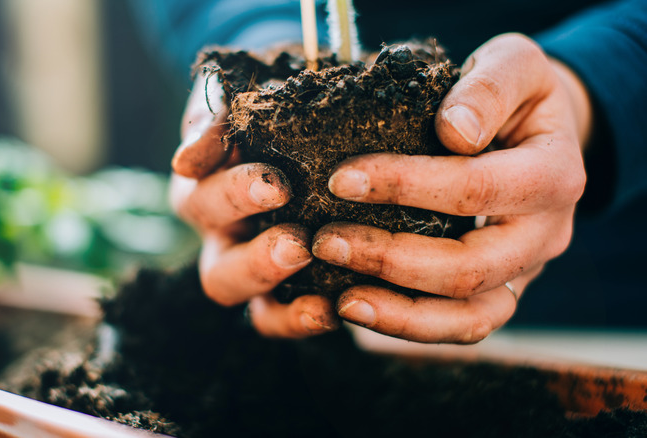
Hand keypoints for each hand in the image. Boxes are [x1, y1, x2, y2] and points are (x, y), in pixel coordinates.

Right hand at [171, 74, 337, 337]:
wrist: (319, 106)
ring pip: (238, 296)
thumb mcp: (246, 87)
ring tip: (310, 266)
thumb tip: (186, 161)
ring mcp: (248, 265)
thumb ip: (214, 115)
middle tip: (296, 242)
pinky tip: (332, 307)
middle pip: (216, 268)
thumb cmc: (278, 94)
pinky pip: (272, 319)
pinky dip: (296, 319)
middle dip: (254, 258)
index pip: (201, 199)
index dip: (234, 196)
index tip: (277, 185)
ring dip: (270, 287)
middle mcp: (219, 233)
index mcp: (203, 186)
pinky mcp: (280, 290)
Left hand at [313, 33, 589, 342]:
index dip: (403, 186)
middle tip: (326, 243)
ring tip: (340, 296)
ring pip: (470, 316)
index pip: (473, 188)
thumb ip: (489, 86)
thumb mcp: (513, 63)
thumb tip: (453, 131)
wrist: (539, 132)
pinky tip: (356, 309)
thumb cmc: (515, 95)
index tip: (339, 180)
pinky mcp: (503, 292)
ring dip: (398, 311)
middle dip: (390, 258)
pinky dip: (410, 327)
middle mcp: (547, 234)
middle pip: (471, 267)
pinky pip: (463, 327)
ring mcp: (526, 271)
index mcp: (553, 174)